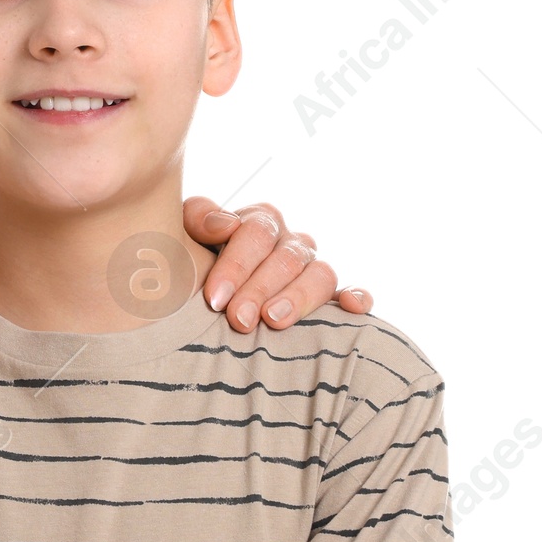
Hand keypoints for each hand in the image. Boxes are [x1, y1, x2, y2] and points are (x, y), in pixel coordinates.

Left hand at [183, 196, 372, 332]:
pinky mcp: (331, 298)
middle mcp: (291, 243)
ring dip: (299, 298)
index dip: (237, 263)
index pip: (258, 232)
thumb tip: (227, 224)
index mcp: (261, 222)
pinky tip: (351, 309)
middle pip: (288, 258)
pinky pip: (352, 293)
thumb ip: (198, 219)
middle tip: (238, 319)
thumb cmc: (192, 261)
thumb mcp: (185, 233)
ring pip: (321, 275)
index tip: (214, 298)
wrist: (198, 290)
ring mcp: (312, 270)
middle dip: (260, 289)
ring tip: (273, 321)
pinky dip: (356, 298)